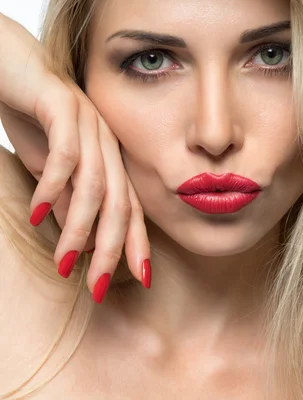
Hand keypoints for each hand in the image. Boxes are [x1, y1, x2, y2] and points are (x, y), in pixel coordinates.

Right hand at [0, 14, 150, 301]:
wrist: (11, 64)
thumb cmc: (34, 117)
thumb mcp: (51, 168)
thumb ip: (69, 199)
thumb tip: (82, 239)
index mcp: (110, 160)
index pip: (130, 208)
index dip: (138, 243)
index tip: (142, 279)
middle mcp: (108, 145)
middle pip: (120, 203)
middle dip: (113, 249)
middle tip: (99, 287)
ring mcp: (91, 125)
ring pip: (95, 185)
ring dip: (79, 227)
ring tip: (65, 260)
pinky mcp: (65, 106)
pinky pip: (66, 153)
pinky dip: (54, 185)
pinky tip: (38, 212)